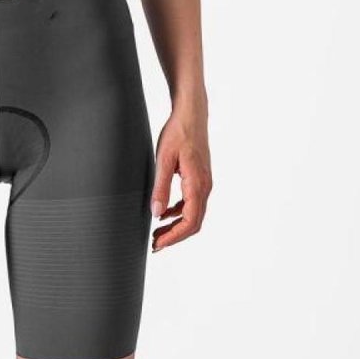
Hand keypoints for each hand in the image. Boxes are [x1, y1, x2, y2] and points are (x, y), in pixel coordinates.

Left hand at [150, 111, 212, 251]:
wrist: (192, 114)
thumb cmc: (178, 133)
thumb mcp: (164, 160)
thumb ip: (160, 187)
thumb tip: (156, 214)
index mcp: (197, 185)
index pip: (189, 222)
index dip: (174, 237)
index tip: (157, 244)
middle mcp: (205, 187)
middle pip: (193, 223)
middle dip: (174, 236)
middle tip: (154, 244)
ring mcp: (204, 183)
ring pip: (193, 214)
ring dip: (176, 226)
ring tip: (156, 232)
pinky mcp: (200, 179)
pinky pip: (192, 203)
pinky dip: (179, 213)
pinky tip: (164, 213)